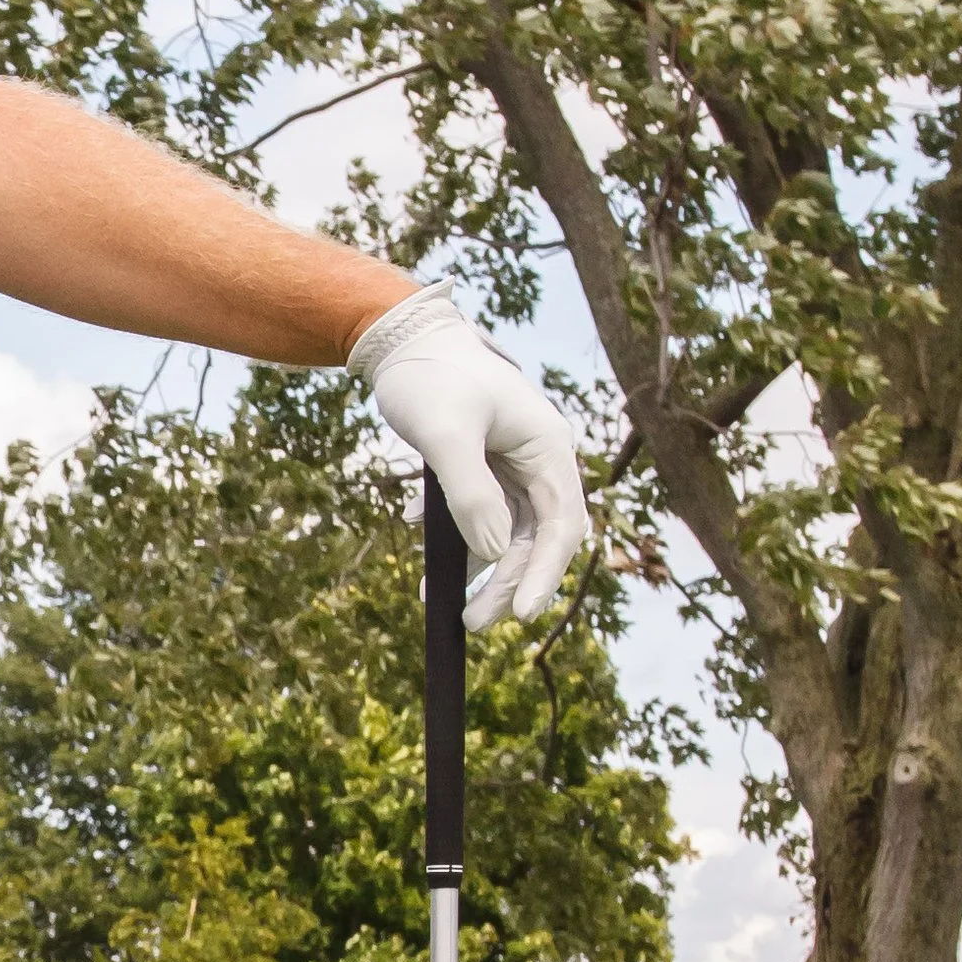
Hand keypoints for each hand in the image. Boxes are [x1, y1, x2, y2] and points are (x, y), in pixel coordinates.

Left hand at [351, 286, 589, 629]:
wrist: (399, 338)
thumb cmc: (428, 376)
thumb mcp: (446, 434)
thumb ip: (471, 494)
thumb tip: (494, 552)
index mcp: (547, 446)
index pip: (561, 525)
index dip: (544, 574)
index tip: (521, 615)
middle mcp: (539, 458)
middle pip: (536, 537)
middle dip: (508, 583)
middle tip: (474, 622)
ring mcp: (512, 463)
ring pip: (509, 531)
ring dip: (483, 570)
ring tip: (449, 606)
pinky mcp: (483, 465)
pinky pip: (481, 514)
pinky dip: (458, 539)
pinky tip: (428, 551)